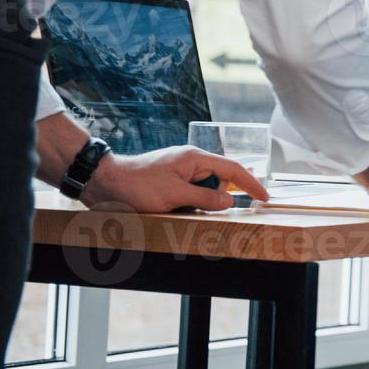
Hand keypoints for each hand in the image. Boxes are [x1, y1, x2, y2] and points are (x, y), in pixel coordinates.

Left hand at [79, 146, 270, 213]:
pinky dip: (189, 202)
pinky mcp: (170, 180)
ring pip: (204, 188)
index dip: (251, 184)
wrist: (103, 182)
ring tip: (180, 209)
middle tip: (205, 209)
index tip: (265, 198)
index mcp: (195, 158)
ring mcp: (179, 170)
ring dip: (200, 202)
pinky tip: (176, 209)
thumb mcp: (175, 195)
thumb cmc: (137, 186)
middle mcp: (190, 161)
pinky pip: (190, 192)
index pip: (234, 168)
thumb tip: (229, 200)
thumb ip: (206, 197)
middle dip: (219, 196)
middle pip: (220, 179)